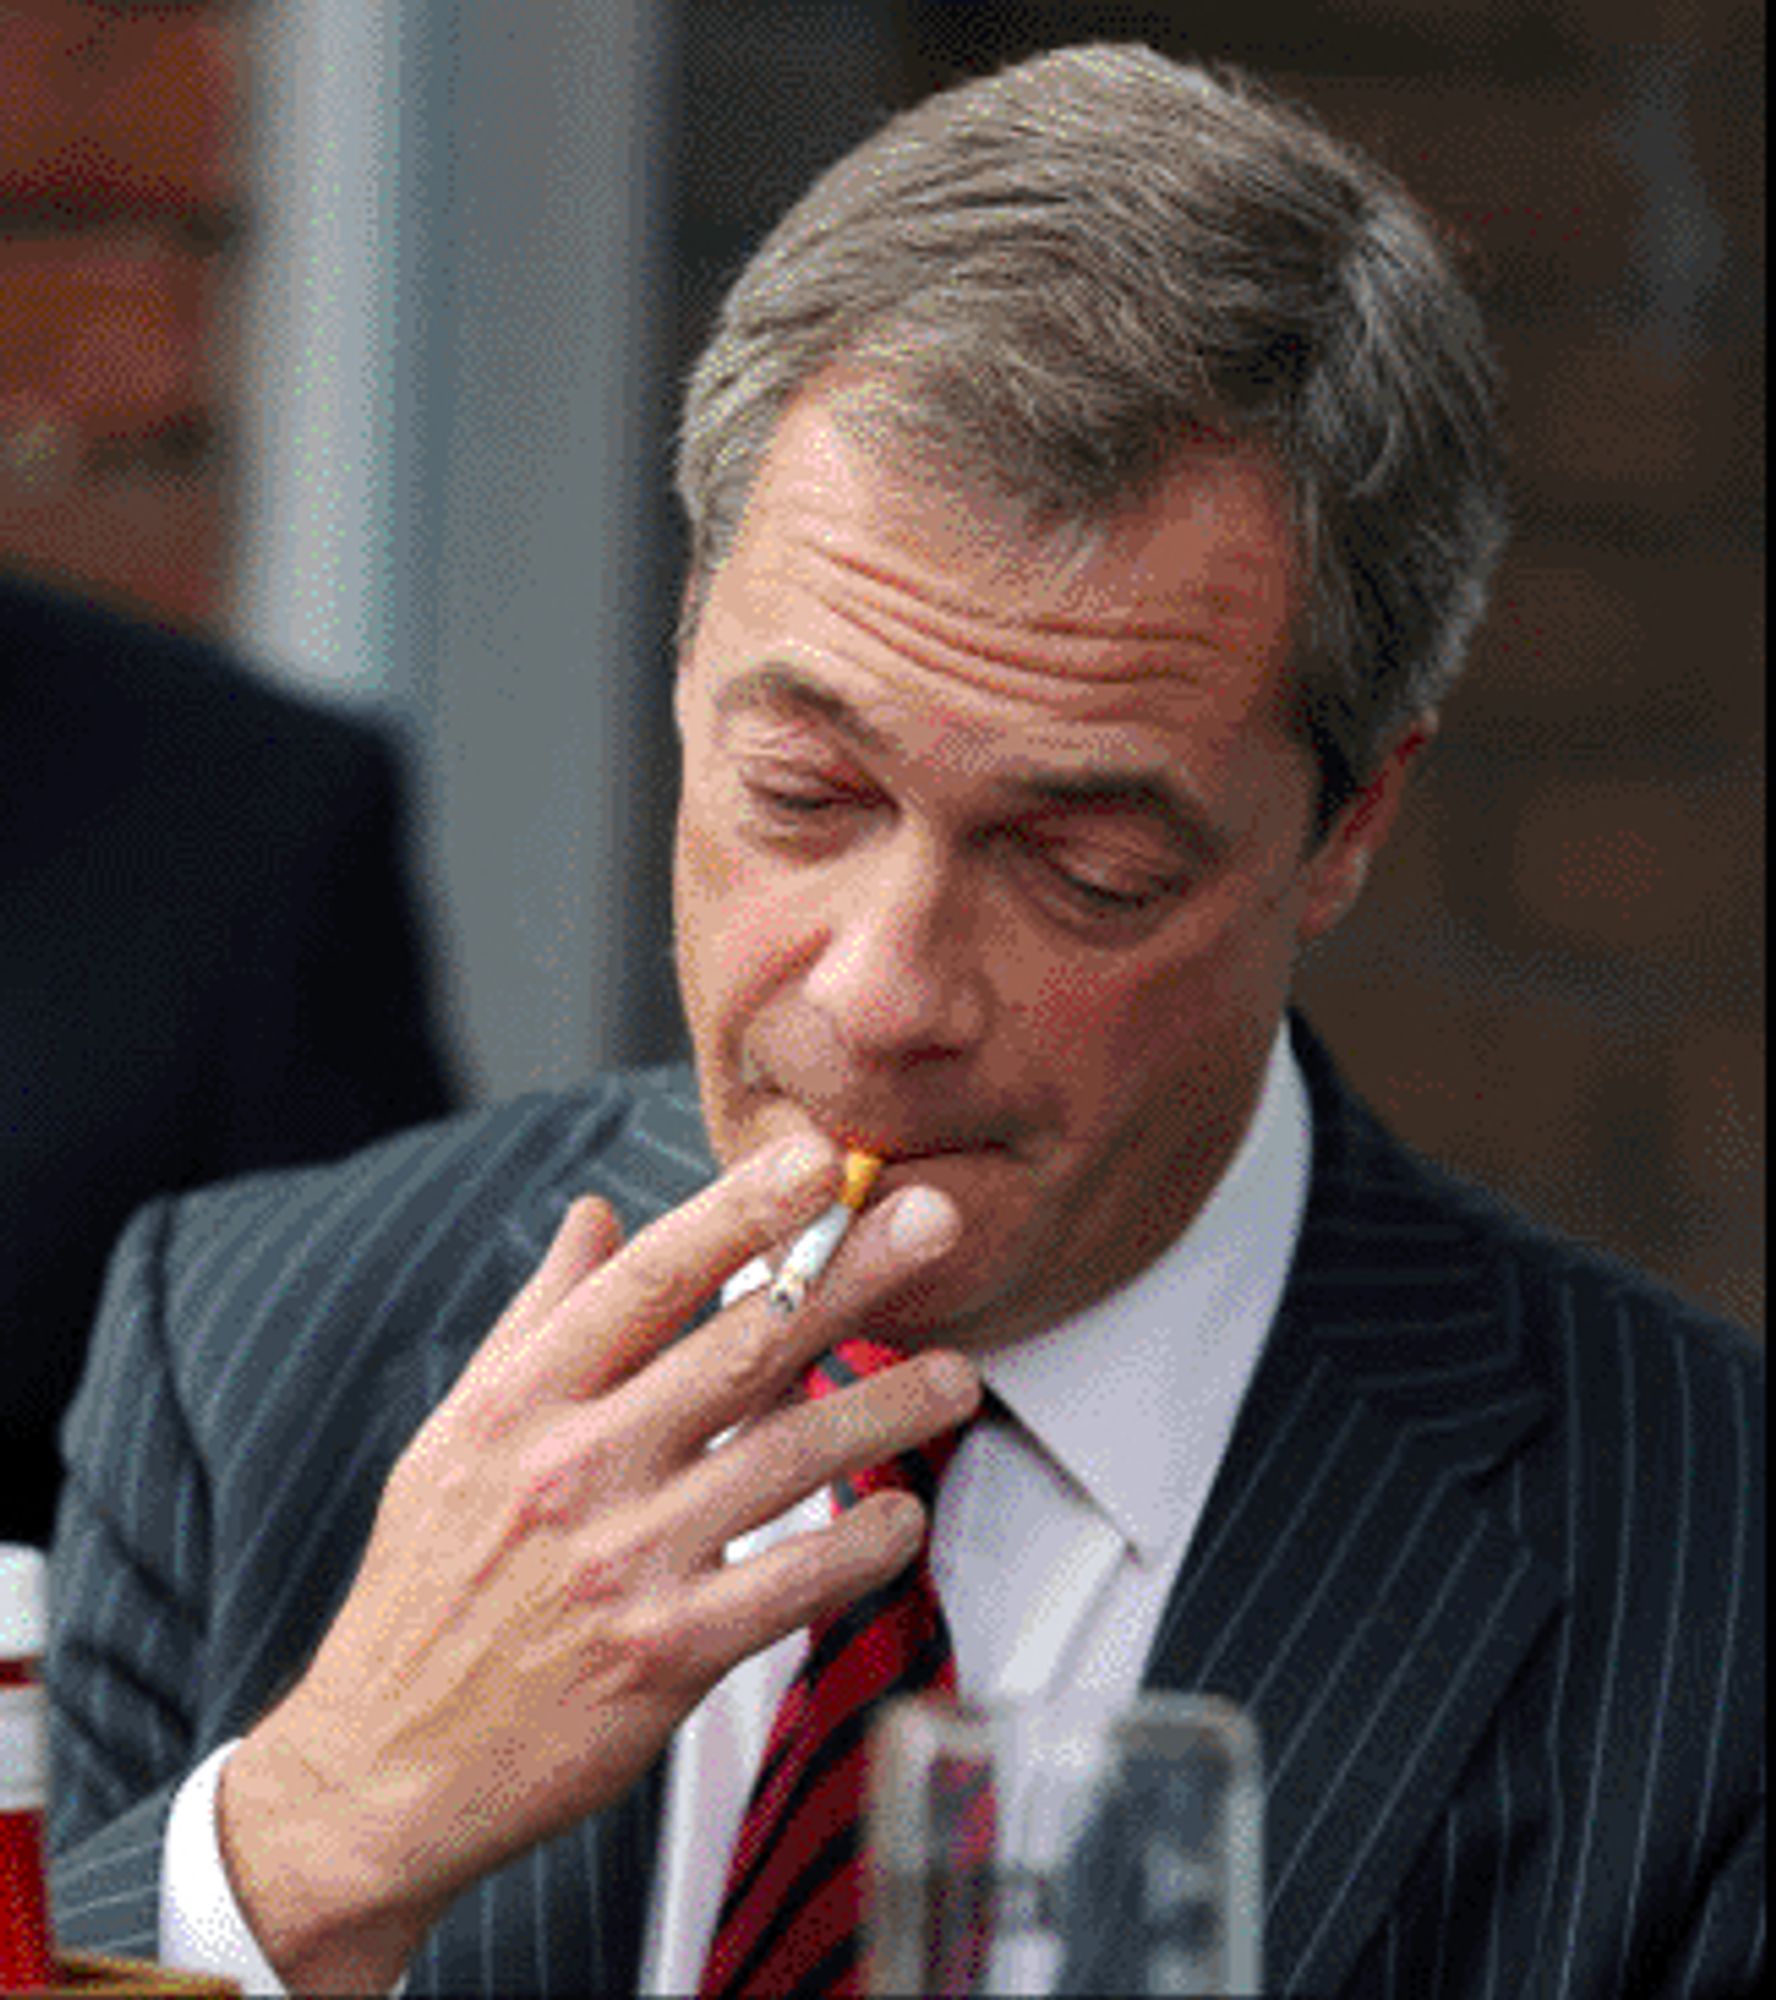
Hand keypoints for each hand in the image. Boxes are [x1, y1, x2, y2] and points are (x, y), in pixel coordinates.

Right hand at [216, 1135, 972, 1992]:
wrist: (382, 1764)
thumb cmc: (430, 1582)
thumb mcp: (461, 1431)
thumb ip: (541, 1316)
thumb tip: (597, 1215)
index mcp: (523, 1398)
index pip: (651, 1278)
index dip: (743, 1210)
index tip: (820, 1160)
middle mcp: (574, 1465)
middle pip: (742, 1345)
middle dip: (850, 1276)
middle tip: (933, 1224)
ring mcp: (622, 1560)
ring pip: (787, 1457)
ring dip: (886, 1407)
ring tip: (957, 1378)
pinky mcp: (662, 1656)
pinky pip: (788, 1582)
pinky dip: (857, 1545)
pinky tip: (903, 1517)